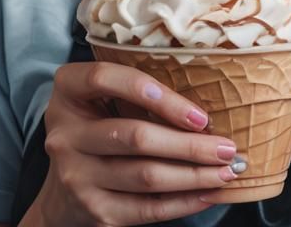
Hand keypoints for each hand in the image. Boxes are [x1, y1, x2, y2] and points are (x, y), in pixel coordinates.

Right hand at [32, 60, 242, 225]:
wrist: (62, 191)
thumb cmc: (99, 126)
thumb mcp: (102, 97)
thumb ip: (136, 90)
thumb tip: (205, 101)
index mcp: (68, 91)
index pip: (105, 79)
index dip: (154, 93)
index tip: (199, 114)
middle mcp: (65, 135)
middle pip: (134, 136)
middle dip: (189, 144)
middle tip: (228, 147)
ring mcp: (76, 176)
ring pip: (146, 176)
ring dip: (195, 174)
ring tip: (228, 170)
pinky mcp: (94, 211)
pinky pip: (148, 208)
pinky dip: (184, 202)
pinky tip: (209, 192)